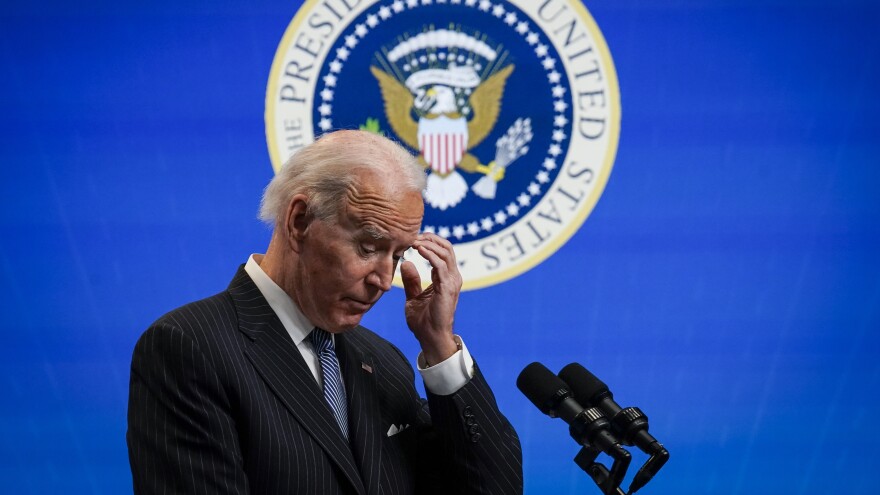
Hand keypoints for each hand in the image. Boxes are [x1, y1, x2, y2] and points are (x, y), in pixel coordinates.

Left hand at [400, 233, 461, 364]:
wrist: (431, 338)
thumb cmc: (424, 321)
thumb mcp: (413, 297)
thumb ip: (411, 281)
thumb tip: (406, 263)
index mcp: (446, 278)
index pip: (442, 251)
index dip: (429, 242)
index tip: (412, 238)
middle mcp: (453, 277)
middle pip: (446, 247)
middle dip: (430, 238)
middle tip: (412, 235)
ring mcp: (452, 282)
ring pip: (445, 252)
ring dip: (429, 244)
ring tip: (414, 241)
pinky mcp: (447, 287)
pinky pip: (441, 265)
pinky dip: (430, 254)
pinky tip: (419, 249)